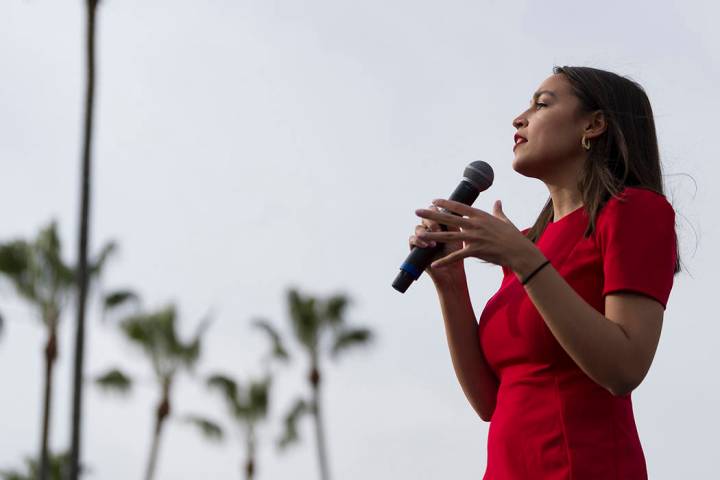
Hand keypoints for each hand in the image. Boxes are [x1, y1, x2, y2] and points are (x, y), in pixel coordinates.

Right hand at [408, 205, 464, 283]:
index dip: (436, 210)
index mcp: (439, 223)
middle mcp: (429, 229)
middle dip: (431, 221)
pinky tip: (426, 245)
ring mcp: (422, 238)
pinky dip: (418, 241)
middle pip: (425, 217)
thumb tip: (451, 208)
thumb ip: (454, 221)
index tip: (443, 213)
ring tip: (434, 242)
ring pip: (418, 228)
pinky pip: (412, 239)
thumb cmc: (458, 252)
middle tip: (438, 229)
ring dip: (425, 232)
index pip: (434, 211)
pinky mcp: (415, 248)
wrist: (452, 271)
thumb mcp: (458, 234)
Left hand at [414, 198, 536, 270]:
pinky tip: (435, 264)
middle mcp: (475, 224)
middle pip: (448, 218)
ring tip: (419, 235)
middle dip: (431, 214)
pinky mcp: (476, 251)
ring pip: (449, 236)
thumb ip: (498, 211)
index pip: (459, 207)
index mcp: (480, 216)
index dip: (445, 203)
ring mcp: (474, 237)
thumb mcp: (505, 220)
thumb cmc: (513, 236)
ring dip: (433, 235)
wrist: (520, 251)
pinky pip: (457, 256)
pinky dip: (445, 261)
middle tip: (417, 211)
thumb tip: (498, 201)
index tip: (433, 200)